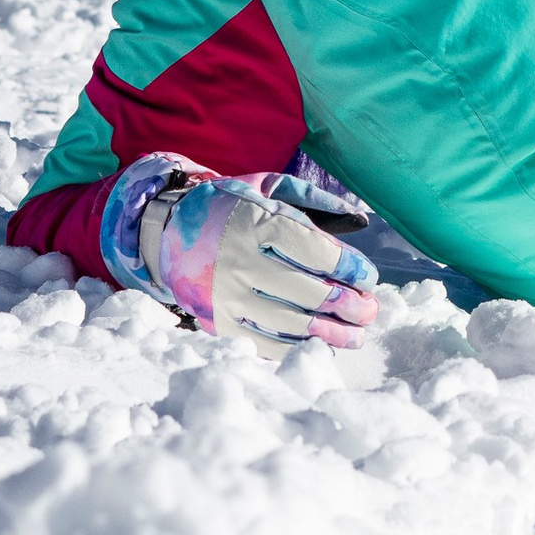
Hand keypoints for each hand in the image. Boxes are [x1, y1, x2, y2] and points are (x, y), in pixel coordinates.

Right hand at [104, 153, 379, 350]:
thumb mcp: (267, 186)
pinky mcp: (217, 321)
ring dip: (329, 334)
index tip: (369, 278)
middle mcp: (239, 261)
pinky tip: (319, 344)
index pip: (314, 250)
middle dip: (346, 306)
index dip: (349, 268)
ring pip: (289, 323)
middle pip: (306, 292)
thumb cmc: (229, 206)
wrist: (166, 231)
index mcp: (256, 222)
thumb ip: (315, 200)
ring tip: (355, 335)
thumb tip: (361, 222)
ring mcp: (226, 295)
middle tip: (369, 312)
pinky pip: (263, 343)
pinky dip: (296, 347)